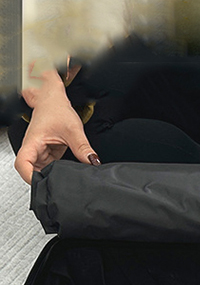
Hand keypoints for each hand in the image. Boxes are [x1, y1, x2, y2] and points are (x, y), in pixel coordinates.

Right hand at [15, 70, 100, 184]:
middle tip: (60, 185)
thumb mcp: (73, 129)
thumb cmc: (56, 109)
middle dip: (43, 179)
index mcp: (32, 142)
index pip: (22, 163)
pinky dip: (57, 171)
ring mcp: (39, 151)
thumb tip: (92, 161)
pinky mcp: (46, 153)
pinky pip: (49, 166)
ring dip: (51, 175)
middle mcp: (32, 148)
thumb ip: (82, 147)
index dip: (28, 176)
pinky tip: (67, 173)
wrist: (53, 100)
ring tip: (66, 179)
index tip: (41, 183)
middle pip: (30, 170)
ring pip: (40, 169)